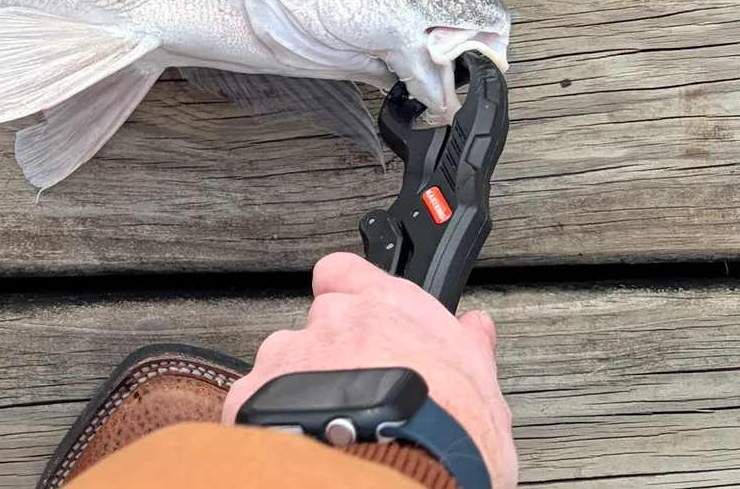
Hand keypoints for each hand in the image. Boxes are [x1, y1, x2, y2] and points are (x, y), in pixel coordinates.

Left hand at [221, 252, 517, 488]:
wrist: (403, 478)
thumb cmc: (449, 439)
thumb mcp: (482, 392)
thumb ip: (470, 349)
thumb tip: (476, 328)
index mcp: (388, 307)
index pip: (346, 271)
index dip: (346, 291)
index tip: (355, 313)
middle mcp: (335, 319)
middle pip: (318, 323)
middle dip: (330, 352)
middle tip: (353, 393)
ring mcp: (291, 352)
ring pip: (285, 360)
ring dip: (299, 385)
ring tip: (328, 427)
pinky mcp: (257, 391)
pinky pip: (256, 398)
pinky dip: (272, 419)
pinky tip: (302, 443)